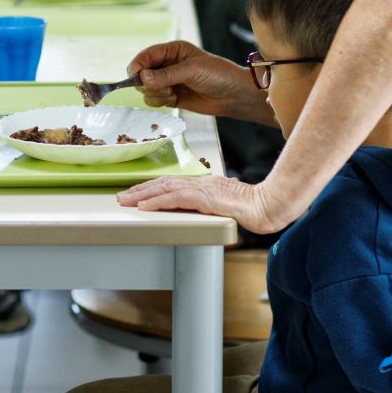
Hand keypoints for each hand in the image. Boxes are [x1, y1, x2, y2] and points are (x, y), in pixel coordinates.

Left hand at [116, 175, 293, 235]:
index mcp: (204, 185)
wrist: (270, 206)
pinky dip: (157, 202)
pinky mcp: (205, 198)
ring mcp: (203, 189)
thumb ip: (215, 205)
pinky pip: (176, 199)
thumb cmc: (254, 207)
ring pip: (165, 189)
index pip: (171, 183)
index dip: (151, 188)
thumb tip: (210, 209)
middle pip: (163, 183)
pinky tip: (144, 206)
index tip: (135, 193)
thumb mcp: (228, 205)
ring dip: (142, 195)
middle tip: (122, 197)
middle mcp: (201, 183)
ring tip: (126, 201)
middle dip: (140, 190)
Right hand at [127, 40, 269, 120]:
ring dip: (156, 93)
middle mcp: (167, 65)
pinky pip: (153, 99)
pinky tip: (175, 99)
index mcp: (173, 50)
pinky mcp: (170, 96)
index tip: (133, 74)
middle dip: (149, 82)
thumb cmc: (218, 75)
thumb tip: (143, 79)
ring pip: (146, 88)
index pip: (147, 55)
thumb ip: (166, 75)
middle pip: (142, 73)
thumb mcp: (192, 70)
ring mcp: (168, 81)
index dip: (138, 64)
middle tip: (164, 87)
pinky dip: (161, 101)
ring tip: (173, 93)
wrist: (234, 95)